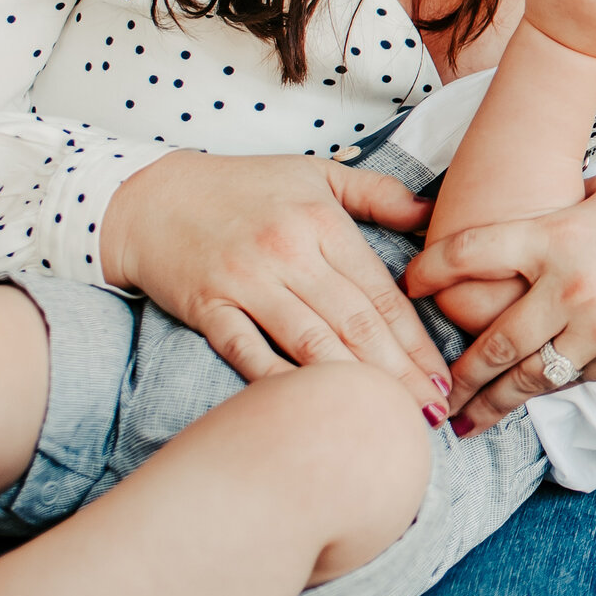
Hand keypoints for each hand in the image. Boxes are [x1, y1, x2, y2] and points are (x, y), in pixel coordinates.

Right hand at [101, 150, 451, 417]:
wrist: (152, 197)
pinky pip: (247, 351)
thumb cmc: (243, 187)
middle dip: (399, 374)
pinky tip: (309, 411)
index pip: (381, 292)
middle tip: (431, 414)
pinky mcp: (208, 307)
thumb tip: (432, 213)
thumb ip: (378, 194)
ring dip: (353, 386)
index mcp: (322, 222)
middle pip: (355, 323)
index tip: (443, 376)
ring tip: (387, 420)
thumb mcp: (316, 175)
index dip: (416, 340)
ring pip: (310, 342)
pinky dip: (278, 381)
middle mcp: (288, 252)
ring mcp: (246, 281)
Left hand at [404, 169, 595, 433]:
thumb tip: (521, 227)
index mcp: (560, 233)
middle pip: (490, 342)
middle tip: (425, 389)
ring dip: (490, 404)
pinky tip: (527, 401)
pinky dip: (549, 388)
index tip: (409, 285)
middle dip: (453, 372)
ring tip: (461, 422)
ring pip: (529, 378)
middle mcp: (571, 287)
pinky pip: (575, 378)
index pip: (470, 254)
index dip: (429, 272)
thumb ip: (561, 212)